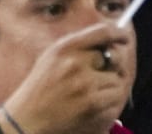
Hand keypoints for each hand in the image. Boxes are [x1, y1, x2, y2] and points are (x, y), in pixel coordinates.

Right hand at [0, 22, 133, 133]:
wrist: (27, 119)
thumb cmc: (40, 88)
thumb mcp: (51, 57)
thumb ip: (77, 47)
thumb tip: (108, 41)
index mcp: (65, 48)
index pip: (102, 33)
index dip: (118, 33)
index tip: (124, 37)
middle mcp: (76, 64)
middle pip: (115, 58)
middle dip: (112, 66)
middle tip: (102, 74)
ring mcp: (86, 86)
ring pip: (118, 82)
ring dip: (110, 88)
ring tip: (93, 94)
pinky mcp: (93, 107)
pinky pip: (116, 101)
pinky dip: (110, 104)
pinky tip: (94, 106)